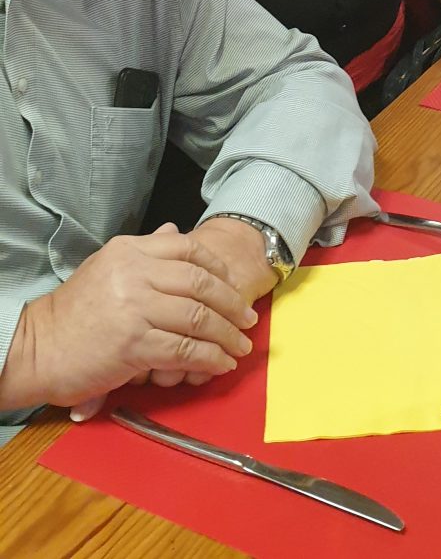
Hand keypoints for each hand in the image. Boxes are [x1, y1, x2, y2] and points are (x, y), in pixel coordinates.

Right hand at [16, 223, 257, 418]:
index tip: (233, 284)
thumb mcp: (106, 266)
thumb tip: (174, 231)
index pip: (187, 248)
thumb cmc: (73, 312)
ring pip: (198, 317)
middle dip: (231, 303)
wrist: (39, 347)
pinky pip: (185, 350)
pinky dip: (209, 358)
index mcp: (129, 250)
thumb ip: (144, 250)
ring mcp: (135, 308)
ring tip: (239, 347)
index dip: (218, 268)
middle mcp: (135, 273)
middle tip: (247, 319)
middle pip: (200, 283)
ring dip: (227, 335)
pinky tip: (220, 364)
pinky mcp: (134, 345)